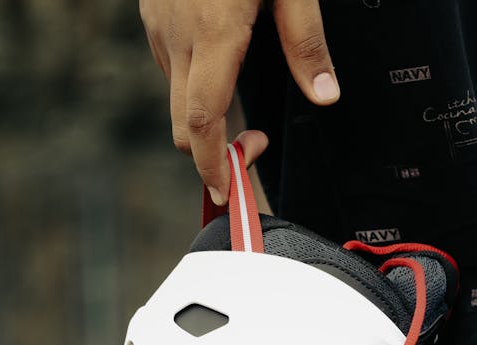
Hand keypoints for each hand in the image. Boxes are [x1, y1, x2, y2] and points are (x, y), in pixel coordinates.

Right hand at [140, 0, 338, 203]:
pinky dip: (191, 80)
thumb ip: (306, 42)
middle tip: (254, 145)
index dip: (211, 168)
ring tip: (242, 88)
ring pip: (175, 95)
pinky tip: (219, 55)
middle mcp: (178, 36)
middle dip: (211, 154)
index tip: (227, 194)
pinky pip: (169, 63)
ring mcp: (159, 26)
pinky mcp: (151, 14)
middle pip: (183, 125)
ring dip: (204, 113)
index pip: (202, 122)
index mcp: (213, 33)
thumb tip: (325, 96)